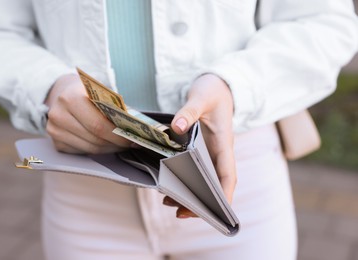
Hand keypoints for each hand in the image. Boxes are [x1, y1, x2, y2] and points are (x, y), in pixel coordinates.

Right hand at [45, 74, 131, 153]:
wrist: (63, 93)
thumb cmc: (86, 93)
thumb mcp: (99, 92)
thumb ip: (112, 107)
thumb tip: (132, 127)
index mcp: (71, 99)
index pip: (98, 124)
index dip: (117, 135)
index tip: (132, 138)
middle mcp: (59, 115)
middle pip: (95, 139)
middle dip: (116, 143)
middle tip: (130, 143)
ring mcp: (55, 131)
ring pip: (90, 148)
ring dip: (109, 148)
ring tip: (122, 145)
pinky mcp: (57, 143)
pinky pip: (83, 151)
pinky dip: (98, 150)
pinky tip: (108, 145)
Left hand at [163, 74, 236, 217]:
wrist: (216, 86)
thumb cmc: (213, 92)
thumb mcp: (202, 97)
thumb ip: (190, 110)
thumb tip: (176, 127)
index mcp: (224, 143)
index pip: (228, 174)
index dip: (224, 195)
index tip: (217, 211)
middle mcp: (217, 152)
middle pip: (213, 184)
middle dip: (200, 202)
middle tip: (179, 211)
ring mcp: (208, 152)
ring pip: (202, 180)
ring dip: (189, 194)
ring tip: (168, 202)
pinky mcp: (198, 149)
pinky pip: (192, 170)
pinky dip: (183, 180)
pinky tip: (168, 184)